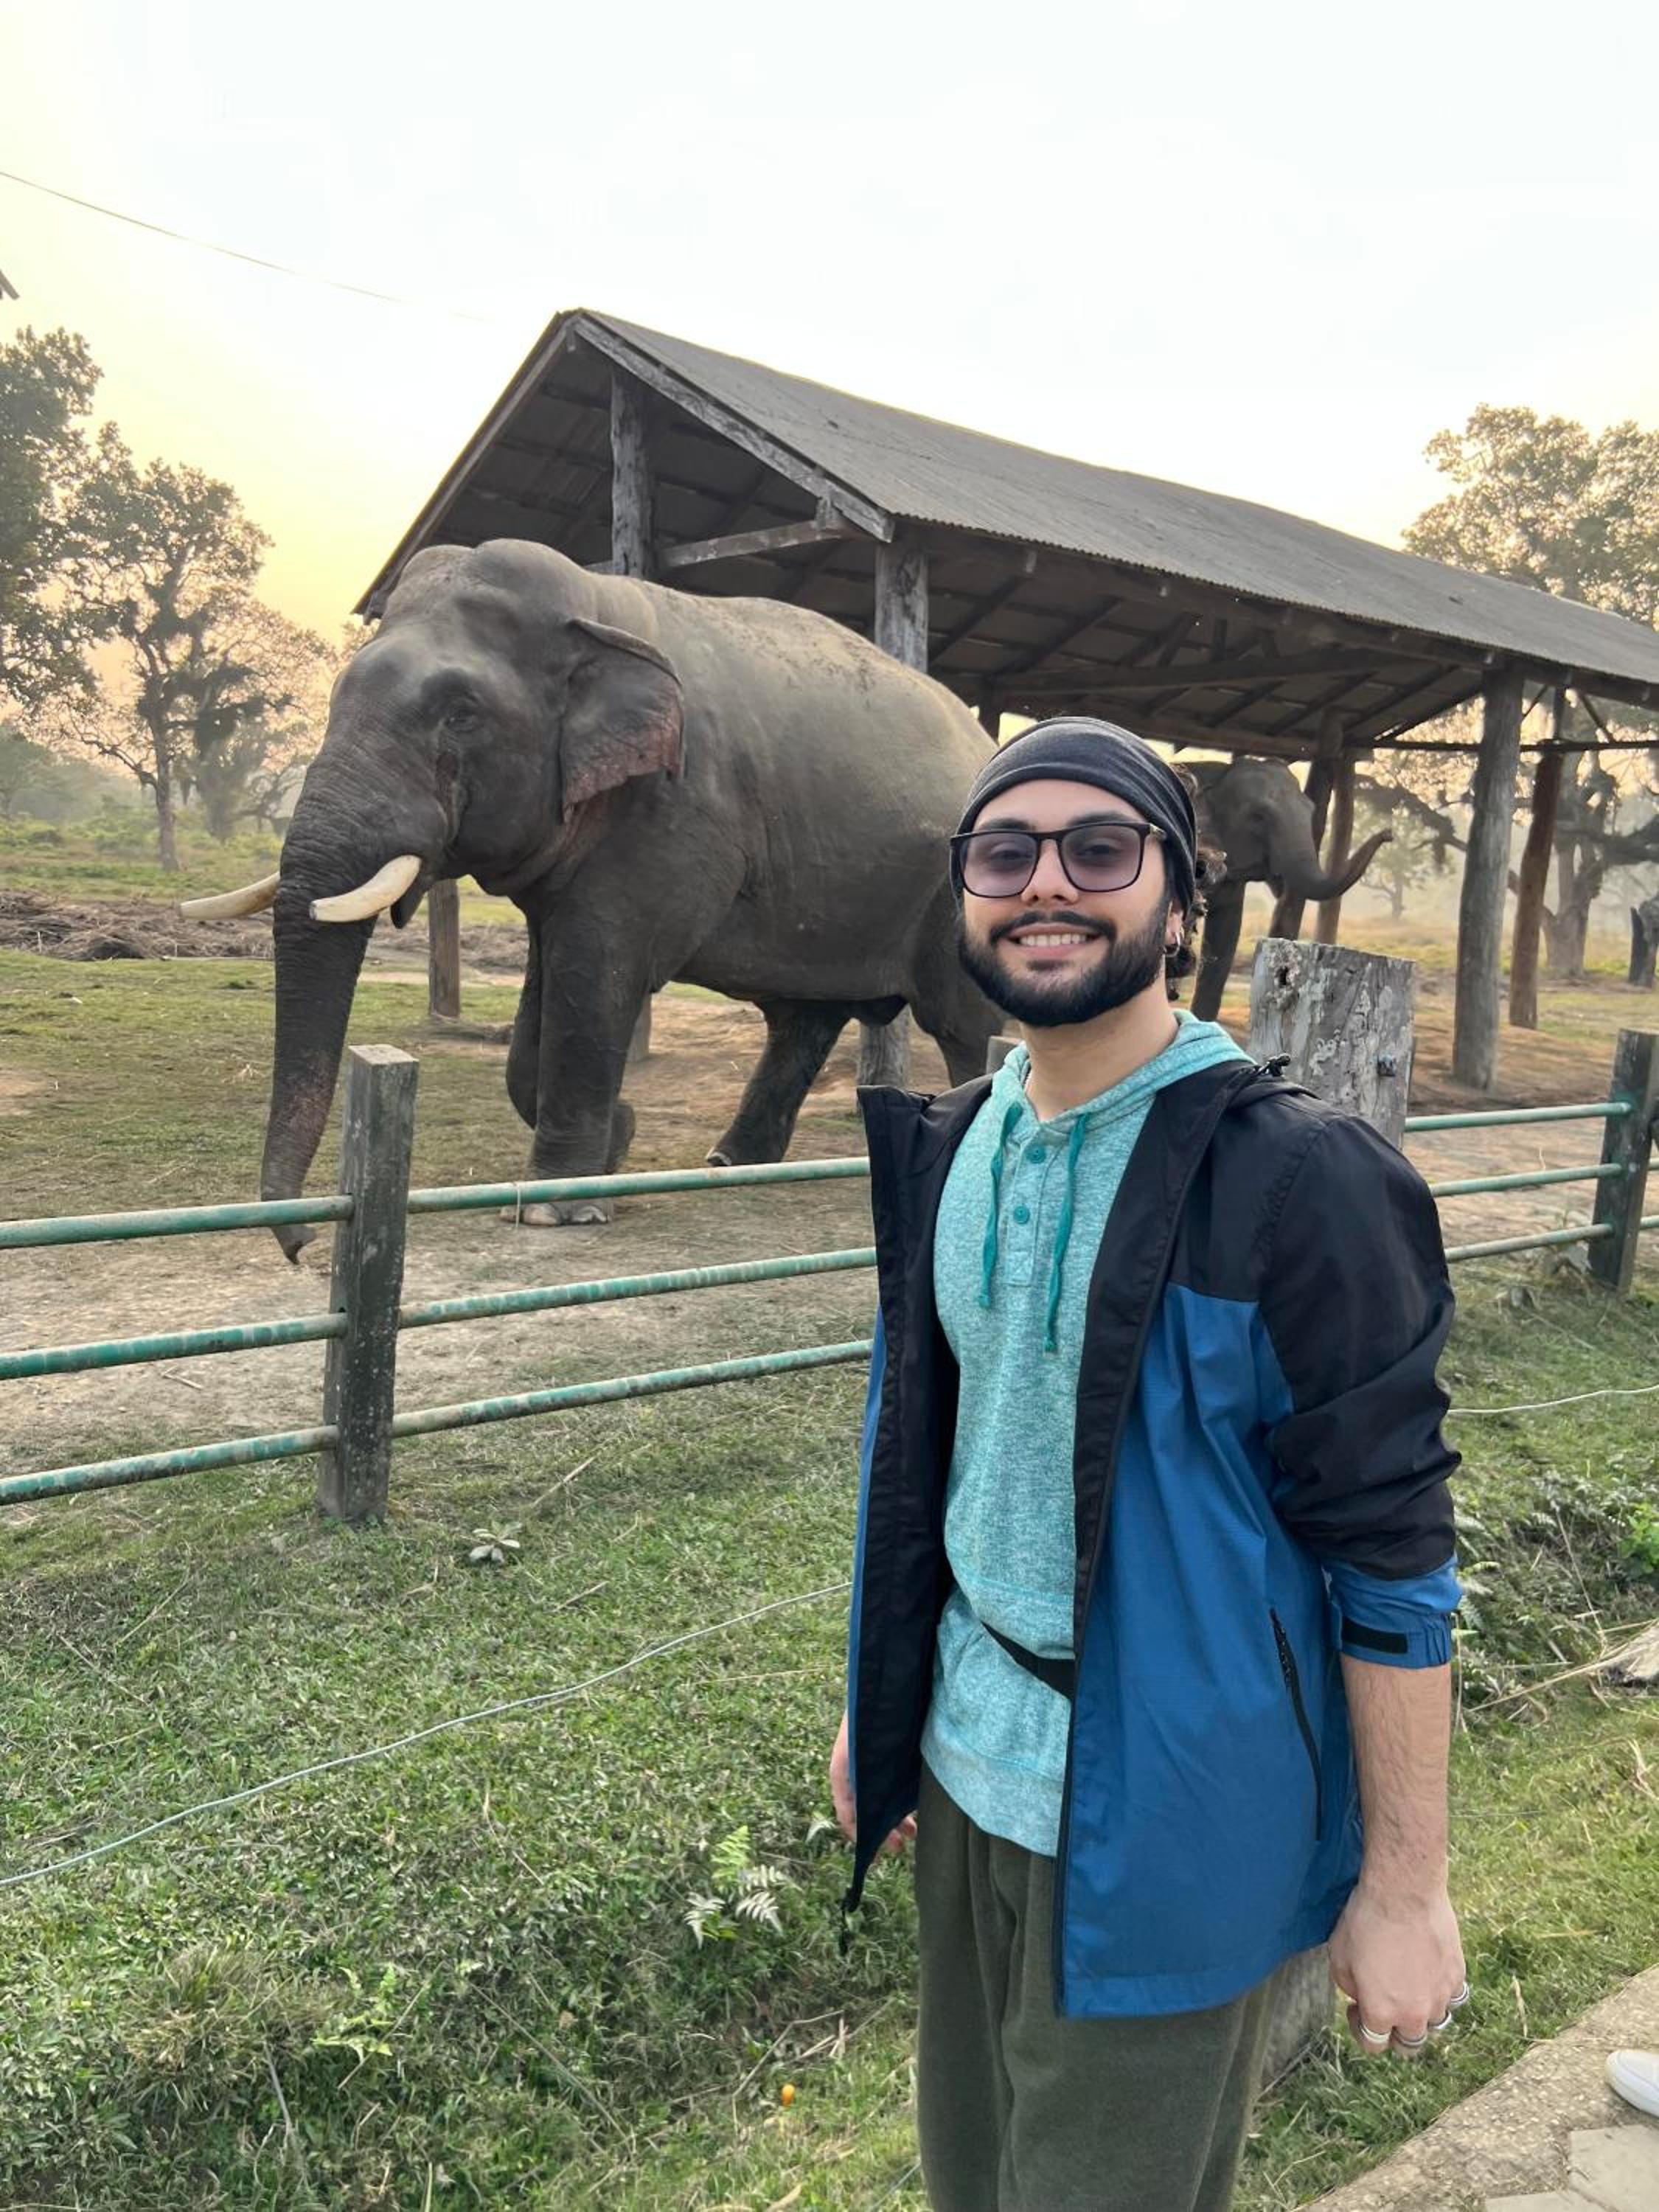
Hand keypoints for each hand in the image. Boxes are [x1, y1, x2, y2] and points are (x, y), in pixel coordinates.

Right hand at [830, 1708, 916, 1854]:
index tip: (873, 1852)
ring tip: (912, 1833)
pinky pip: (892, 1783)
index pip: (846, 1809)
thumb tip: (861, 1821)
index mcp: (843, 1768)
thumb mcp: (858, 1752)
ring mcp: (872, 1762)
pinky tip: (915, 1809)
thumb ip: (857, 1784)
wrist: (882, 1680)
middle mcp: (856, 1769)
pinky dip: (901, 1799)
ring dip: (894, 1817)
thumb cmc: (867, 1713)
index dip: (858, 1833)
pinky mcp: (888, 1755)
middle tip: (899, 1846)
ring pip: (882, 1797)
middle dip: (882, 1830)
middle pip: (866, 1808)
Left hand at [1329, 1879, 1465, 2056]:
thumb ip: (1351, 1990)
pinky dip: (1439, 1991)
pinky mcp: (1457, 1976)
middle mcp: (1415, 2013)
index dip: (1359, 2028)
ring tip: (1408, 1987)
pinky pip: (1451, 1997)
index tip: (1356, 2007)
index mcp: (1381, 2013)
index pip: (1373, 2045)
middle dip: (1394, 2032)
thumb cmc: (1365, 1921)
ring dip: (1420, 2013)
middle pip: (1409, 2045)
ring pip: (1434, 2023)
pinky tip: (1427, 1971)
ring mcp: (1441, 1997)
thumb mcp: (1339, 1958)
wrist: (1403, 1891)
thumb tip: (1363, 1998)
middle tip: (1385, 2006)